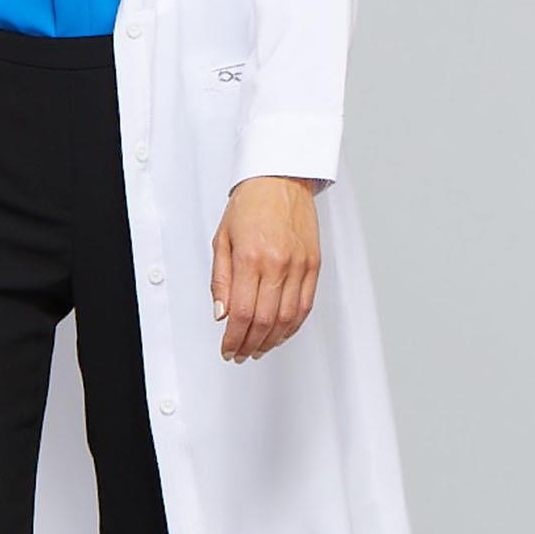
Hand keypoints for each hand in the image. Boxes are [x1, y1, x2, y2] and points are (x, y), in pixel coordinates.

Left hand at [210, 176, 320, 360]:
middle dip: (250, 344)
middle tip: (240, 353)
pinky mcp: (314, 265)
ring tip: (259, 348)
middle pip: (264, 321)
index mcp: (250, 257)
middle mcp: (277, 264)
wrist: (280, 179)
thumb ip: (220, 279)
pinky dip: (293, 326)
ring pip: (287, 319)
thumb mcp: (222, 239)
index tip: (228, 349)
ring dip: (272, 341)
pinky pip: (305, 306)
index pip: (241, 313)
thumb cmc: (250, 205)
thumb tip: (221, 314)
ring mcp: (299, 265)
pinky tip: (281, 333)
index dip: (233, 339)